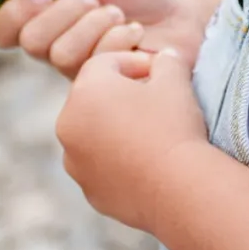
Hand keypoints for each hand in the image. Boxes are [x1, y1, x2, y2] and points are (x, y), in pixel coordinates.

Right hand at [0, 0, 209, 78]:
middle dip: (67, 12)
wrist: (181, 17)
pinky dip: (119, 40)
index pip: (5, 27)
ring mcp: (78, 72)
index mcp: (47, 18)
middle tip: (95, 0)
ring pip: (62, 53)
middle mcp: (56, 48)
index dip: (16, 12)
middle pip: (32, 40)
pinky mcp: (103, 87)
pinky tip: (134, 35)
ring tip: (121, 17)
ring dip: (97, 24)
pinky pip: (94, 65)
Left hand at [56, 48, 206, 233]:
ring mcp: (75, 163)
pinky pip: (100, 166)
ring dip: (114, 127)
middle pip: (93, 98)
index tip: (158, 72)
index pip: (104, 63)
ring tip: (150, 132)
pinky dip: (116, 159)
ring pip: (92, 134)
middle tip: (154, 98)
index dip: (134, 63)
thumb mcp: (174, 80)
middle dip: (120, 94)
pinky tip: (146, 161)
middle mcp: (69, 126)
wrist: (180, 188)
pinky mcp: (89, 191)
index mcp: (85, 92)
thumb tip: (165, 58)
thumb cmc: (174, 126)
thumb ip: (166, 61)